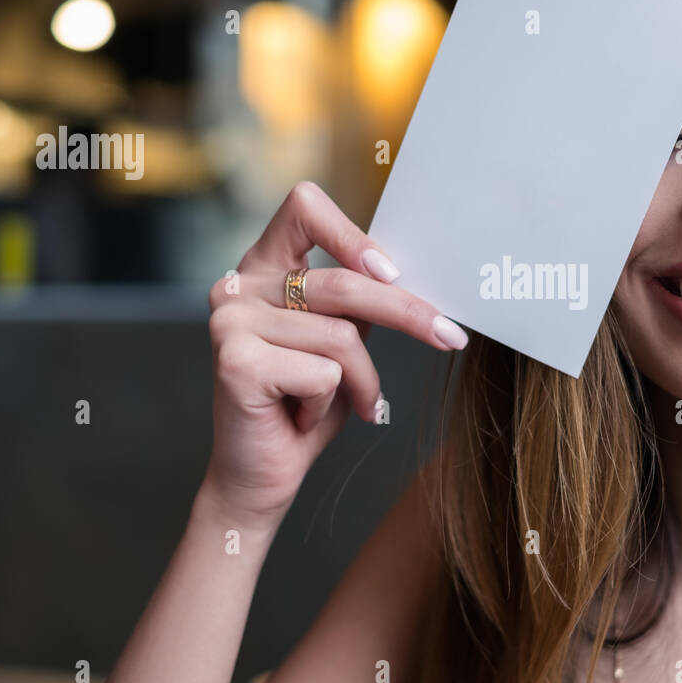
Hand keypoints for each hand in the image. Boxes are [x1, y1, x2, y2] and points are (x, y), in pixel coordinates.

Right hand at [201, 181, 468, 525]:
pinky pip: (324, 372)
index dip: (353, 233)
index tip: (394, 271)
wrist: (262, 476)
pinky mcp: (234, 361)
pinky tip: (301, 418)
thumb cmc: (306, 405)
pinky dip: (332, 402)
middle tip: (451, 337)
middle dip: (407, 314)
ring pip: (342, 336)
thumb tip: (414, 275)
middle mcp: (239, 285)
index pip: (304, 206)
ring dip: (363, 381)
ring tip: (352, 403)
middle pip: (345, 282)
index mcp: (263, 267)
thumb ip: (358, 302)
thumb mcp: (341, 340)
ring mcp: (230, 321)